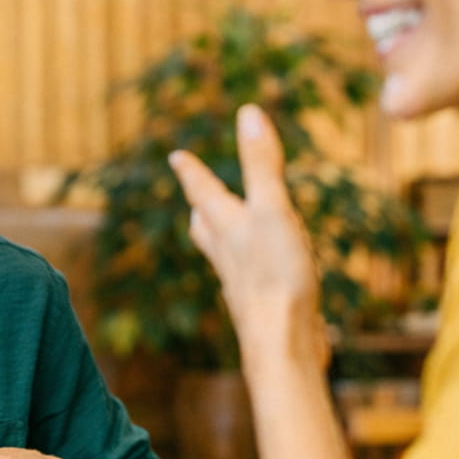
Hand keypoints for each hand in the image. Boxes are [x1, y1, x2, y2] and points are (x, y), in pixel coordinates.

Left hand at [169, 104, 327, 366]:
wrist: (282, 345)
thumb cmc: (275, 277)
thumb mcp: (272, 210)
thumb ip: (261, 165)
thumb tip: (248, 113)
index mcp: (226, 228)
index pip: (202, 192)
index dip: (191, 171)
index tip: (176, 156)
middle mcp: (228, 256)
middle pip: (205, 228)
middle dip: (201, 209)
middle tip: (194, 199)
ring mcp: (244, 284)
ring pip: (225, 255)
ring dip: (222, 239)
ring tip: (223, 233)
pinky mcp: (263, 307)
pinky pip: (252, 280)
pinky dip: (251, 268)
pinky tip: (262, 275)